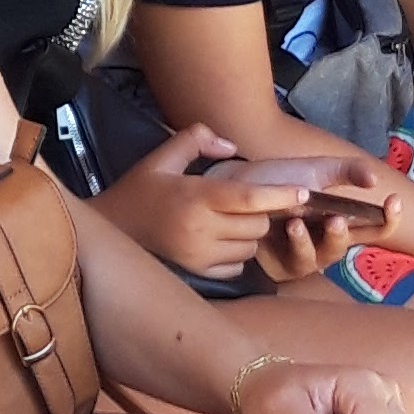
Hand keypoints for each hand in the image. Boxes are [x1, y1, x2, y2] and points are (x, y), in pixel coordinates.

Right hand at [115, 127, 391, 284]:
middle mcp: (200, 230)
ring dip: (248, 235)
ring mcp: (199, 256)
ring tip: (227, 222)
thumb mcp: (161, 157)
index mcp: (195, 197)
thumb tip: (231, 148)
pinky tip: (218, 242)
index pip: (248, 198)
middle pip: (256, 225)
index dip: (281, 195)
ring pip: (249, 247)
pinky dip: (236, 256)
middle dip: (259, 214)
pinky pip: (236, 267)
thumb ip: (196, 139)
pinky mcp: (198, 274)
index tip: (304, 191)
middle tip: (243, 203)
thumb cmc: (138, 191)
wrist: (109, 231)